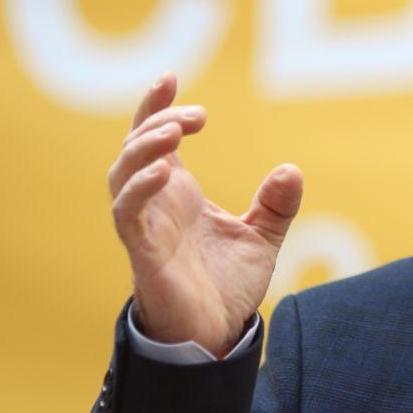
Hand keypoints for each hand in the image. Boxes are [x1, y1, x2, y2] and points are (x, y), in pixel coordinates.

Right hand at [108, 72, 302, 356]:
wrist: (218, 335)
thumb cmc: (227, 285)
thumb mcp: (262, 237)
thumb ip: (277, 205)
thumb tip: (291, 169)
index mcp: (179, 194)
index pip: (156, 139)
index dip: (157, 106)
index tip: (171, 76)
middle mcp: (156, 205)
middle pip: (135, 149)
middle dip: (156, 121)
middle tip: (195, 115)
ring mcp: (146, 227)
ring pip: (122, 176)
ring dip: (143, 148)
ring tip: (174, 131)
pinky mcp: (143, 253)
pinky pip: (128, 214)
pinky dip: (139, 188)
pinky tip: (164, 171)